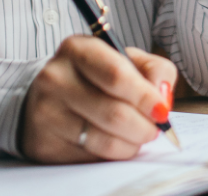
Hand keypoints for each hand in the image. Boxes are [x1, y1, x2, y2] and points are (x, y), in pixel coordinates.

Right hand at [20, 36, 176, 162]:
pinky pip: (91, 158)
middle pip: (114, 113)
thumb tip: (163, 97)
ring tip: (137, 136)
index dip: (145, 96)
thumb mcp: (124, 59)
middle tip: (155, 128)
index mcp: (77, 49)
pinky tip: (114, 142)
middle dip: (144, 126)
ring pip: (105, 141)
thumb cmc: (95, 76)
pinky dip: (112, 155)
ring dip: (132, 144)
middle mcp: (56, 77)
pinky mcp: (45, 142)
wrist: (50, 96)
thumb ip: (154, 69)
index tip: (162, 110)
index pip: (116, 75)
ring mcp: (47, 111)